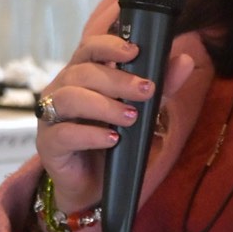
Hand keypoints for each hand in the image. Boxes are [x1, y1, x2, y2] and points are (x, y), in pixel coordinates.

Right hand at [35, 32, 194, 213]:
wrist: (93, 186)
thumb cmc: (113, 143)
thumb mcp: (142, 111)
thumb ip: (161, 87)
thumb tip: (184, 60)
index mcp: (81, 75)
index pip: (89, 48)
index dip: (109, 45)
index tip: (134, 51)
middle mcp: (61, 90)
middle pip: (82, 72)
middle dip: (117, 80)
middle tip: (146, 90)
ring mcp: (50, 117)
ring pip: (69, 98)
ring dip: (104, 105)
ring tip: (130, 117)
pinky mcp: (48, 144)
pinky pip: (64, 133)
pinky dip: (91, 134)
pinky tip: (112, 140)